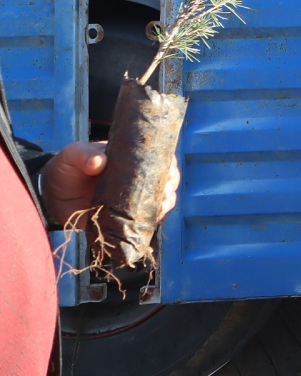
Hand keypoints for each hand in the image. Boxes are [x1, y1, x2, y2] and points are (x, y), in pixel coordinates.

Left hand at [40, 141, 180, 226]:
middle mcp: (137, 177)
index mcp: (130, 158)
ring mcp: (132, 197)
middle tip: (165, 192)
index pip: (157, 157)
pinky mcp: (126, 216)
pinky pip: (146, 218)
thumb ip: (83, 156)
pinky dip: (154, 219)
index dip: (168, 164)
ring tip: (161, 207)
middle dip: (170, 185)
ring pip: (161, 198)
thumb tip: (100, 161)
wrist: (53, 196)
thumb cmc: (66, 168)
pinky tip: (154, 219)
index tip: (169, 171)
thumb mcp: (72, 156)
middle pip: (165, 178)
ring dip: (166, 202)